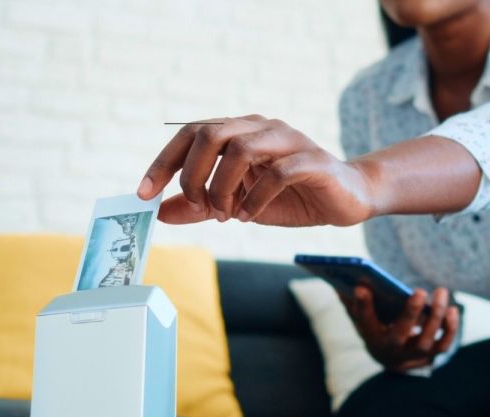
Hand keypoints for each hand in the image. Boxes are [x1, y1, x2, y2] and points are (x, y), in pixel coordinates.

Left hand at [136, 115, 378, 226]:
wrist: (346, 198)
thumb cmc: (291, 197)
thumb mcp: (237, 204)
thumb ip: (200, 207)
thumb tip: (161, 213)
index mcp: (241, 131)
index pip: (191, 133)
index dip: (163, 162)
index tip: (143, 193)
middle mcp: (261, 127)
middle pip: (211, 134)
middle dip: (193, 175)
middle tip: (198, 206)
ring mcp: (289, 140)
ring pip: (240, 148)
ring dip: (223, 187)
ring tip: (225, 214)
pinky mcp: (312, 161)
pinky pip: (276, 173)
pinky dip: (255, 198)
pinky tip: (248, 215)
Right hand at [343, 286, 459, 372]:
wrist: (391, 357)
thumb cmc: (377, 327)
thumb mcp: (363, 315)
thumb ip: (354, 299)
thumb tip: (347, 279)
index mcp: (371, 336)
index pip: (363, 321)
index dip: (362, 305)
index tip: (361, 287)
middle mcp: (391, 350)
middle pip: (399, 335)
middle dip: (410, 313)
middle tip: (419, 291)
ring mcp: (412, 355)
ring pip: (426, 341)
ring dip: (436, 316)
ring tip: (441, 292)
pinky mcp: (430, 356)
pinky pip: (443, 344)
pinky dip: (450, 328)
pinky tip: (452, 309)